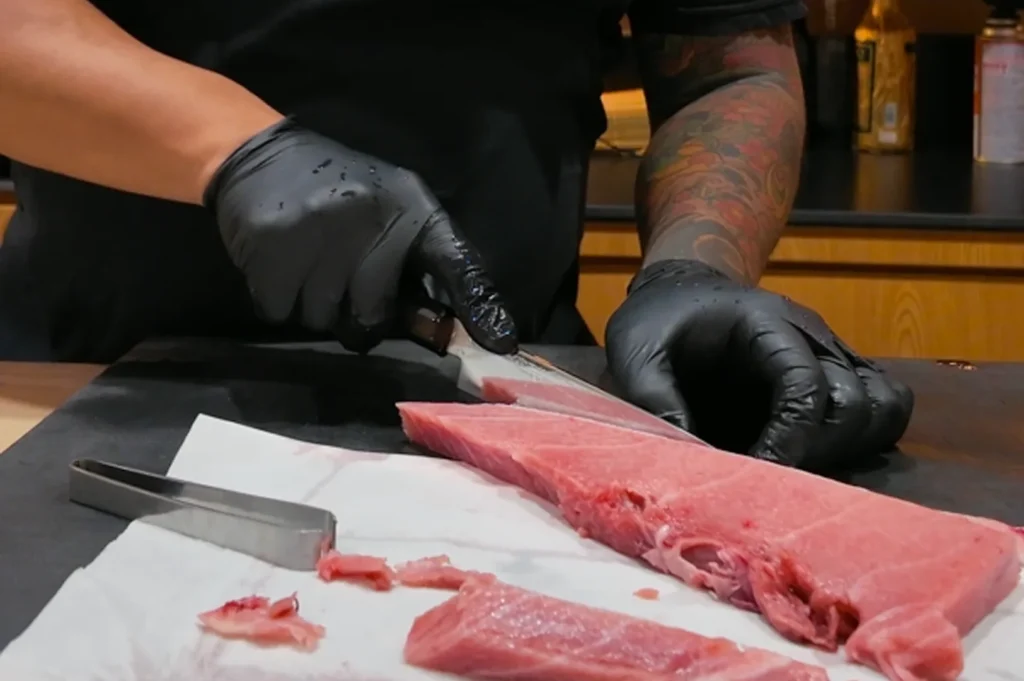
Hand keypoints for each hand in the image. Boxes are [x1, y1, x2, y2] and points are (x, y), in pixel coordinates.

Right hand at [203, 118, 516, 353]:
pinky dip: (278, 300)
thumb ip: (415, 267)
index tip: (500, 342)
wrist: (259, 153)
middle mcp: (371, 219)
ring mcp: (320, 233)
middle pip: (375, 318)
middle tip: (341, 277)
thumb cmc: (338, 191)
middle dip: (357, 313)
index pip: (455, 262)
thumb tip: (439, 331)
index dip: (479, 306)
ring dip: (316, 306)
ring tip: (309, 262)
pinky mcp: (273, 247)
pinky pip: (282, 313)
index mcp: (410, 209)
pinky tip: (281, 264)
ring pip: (325, 321)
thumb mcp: (389, 211)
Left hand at [604, 260, 913, 470]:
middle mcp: (812, 338)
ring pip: (885, 407)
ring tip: (798, 472)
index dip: (791, 438)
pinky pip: (882, 411)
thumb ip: (653, 397)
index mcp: (765, 323)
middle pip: (857, 402)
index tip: (762, 473)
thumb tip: (685, 454)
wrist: (683, 295)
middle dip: (820, 452)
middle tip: (772, 480)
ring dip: (852, 449)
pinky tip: (815, 463)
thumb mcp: (635, 350)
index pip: (805, 382)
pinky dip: (863, 443)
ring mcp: (832, 358)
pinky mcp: (836, 380)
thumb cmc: (659, 321)